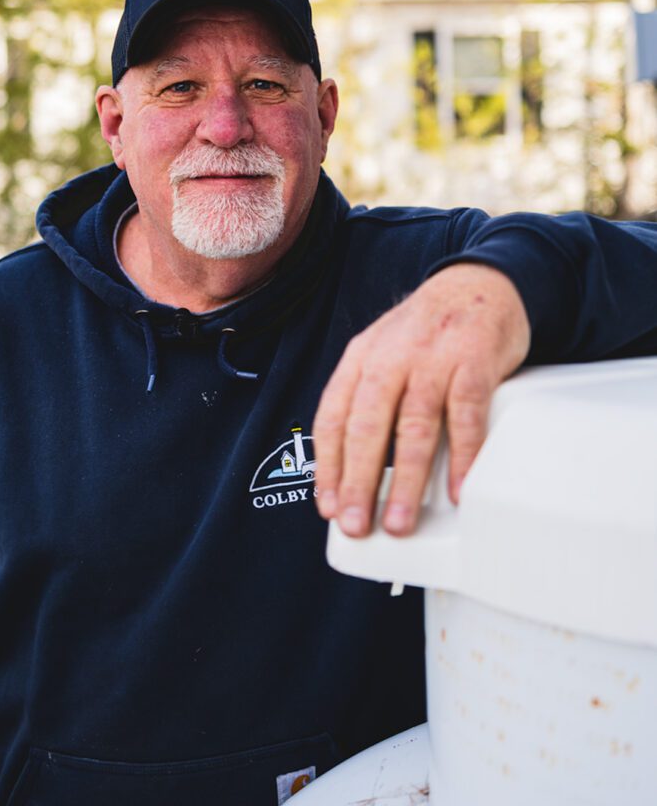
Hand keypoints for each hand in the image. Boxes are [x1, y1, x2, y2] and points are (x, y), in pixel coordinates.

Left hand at [313, 264, 530, 536]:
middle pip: (367, 428)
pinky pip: (466, 415)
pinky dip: (463, 456)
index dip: (328, 466)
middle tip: (356, 524)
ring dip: (406, 481)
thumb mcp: (383, 353)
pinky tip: (459, 489)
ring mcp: (433, 360)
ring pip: (413, 428)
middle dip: (358, 482)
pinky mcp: (474, 362)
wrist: (478, 283)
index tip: (328, 505)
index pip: (333, 418)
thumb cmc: (427, 331)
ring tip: (400, 520)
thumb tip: (357, 469)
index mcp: (361, 359)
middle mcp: (391, 359)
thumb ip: (368, 400)